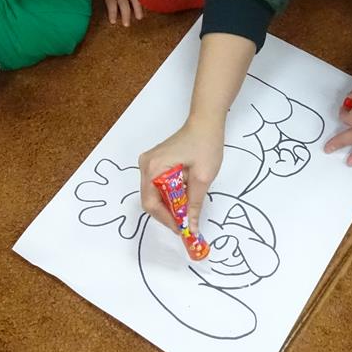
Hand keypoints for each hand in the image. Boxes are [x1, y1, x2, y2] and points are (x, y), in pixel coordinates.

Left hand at [94, 0, 143, 26]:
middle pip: (124, 6)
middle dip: (125, 16)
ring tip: (139, 18)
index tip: (112, 22)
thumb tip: (82, 1)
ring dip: (137, 9)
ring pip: (135, 0)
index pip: (111, 5)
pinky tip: (148, 4)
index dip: (112, 13)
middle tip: (126, 25)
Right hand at [138, 117, 225, 234]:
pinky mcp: (155, 162)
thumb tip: (191, 227)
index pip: (151, 203)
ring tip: (185, 213)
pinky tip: (182, 199)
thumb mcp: (202, 178)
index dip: (166, 219)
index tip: (182, 230)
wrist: (206, 122)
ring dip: (168, 206)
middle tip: (184, 224)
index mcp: (153, 167)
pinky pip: (157, 185)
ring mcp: (149, 163)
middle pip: (150, 200)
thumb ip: (194, 204)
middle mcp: (146, 165)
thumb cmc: (205, 144)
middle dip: (167, 214)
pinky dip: (168, 195)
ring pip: (154, 194)